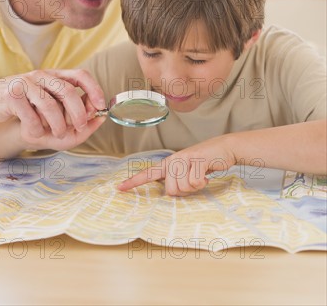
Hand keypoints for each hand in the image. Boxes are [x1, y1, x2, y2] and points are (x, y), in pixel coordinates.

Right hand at [0, 68, 105, 142]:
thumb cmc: (24, 105)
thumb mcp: (48, 104)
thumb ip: (72, 110)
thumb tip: (99, 117)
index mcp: (54, 75)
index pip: (80, 75)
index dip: (94, 89)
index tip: (101, 106)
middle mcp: (41, 75)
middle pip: (67, 90)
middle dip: (78, 111)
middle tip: (81, 126)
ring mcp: (25, 83)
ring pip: (49, 105)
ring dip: (58, 124)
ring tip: (58, 134)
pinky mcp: (12, 95)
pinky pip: (30, 115)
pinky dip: (36, 129)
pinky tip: (33, 133)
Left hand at [118, 136, 236, 195]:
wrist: (224, 149)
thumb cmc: (206, 164)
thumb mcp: (188, 172)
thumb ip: (177, 180)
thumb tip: (170, 194)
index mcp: (169, 164)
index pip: (148, 174)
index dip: (133, 182)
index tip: (119, 188)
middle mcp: (173, 160)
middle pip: (171, 190)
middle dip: (185, 192)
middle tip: (194, 182)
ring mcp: (183, 159)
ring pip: (182, 187)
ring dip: (195, 186)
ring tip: (200, 176)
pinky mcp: (195, 159)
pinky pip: (194, 182)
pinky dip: (202, 182)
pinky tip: (206, 174)